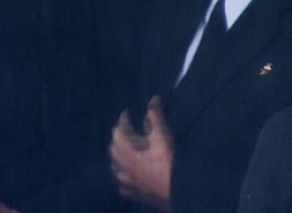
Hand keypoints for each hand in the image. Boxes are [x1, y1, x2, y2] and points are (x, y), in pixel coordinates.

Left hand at [109, 96, 172, 210]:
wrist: (177, 190)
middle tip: (125, 130)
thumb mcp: (162, 136)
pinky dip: (124, 178)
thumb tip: (153, 98)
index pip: (119, 131)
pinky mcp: (135, 193)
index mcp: (127, 151)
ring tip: (123, 153)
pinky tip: (127, 177)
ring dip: (118, 158)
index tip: (126, 113)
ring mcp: (128, 181)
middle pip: (114, 149)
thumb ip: (156, 117)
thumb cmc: (168, 161)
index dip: (123, 120)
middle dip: (118, 137)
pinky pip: (124, 186)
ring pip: (116, 168)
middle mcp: (124, 166)